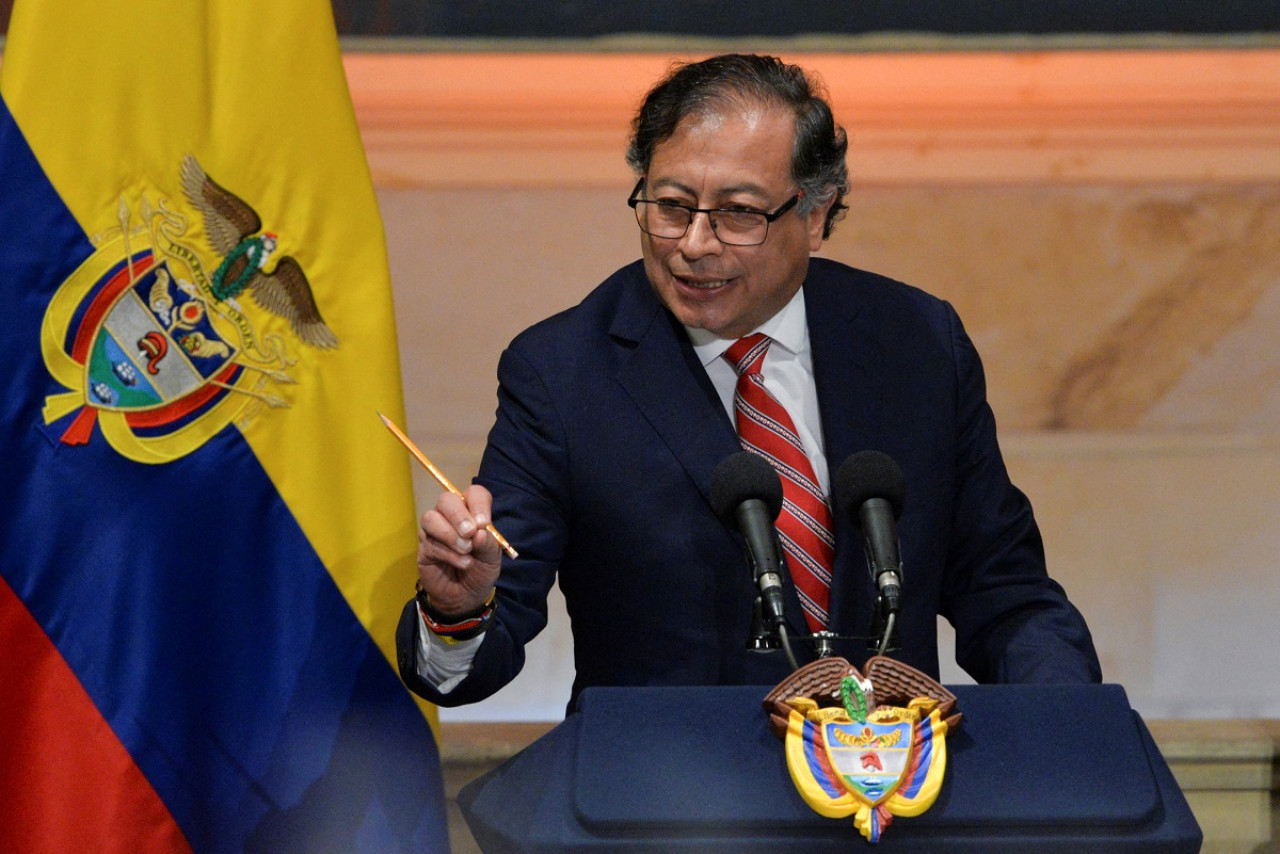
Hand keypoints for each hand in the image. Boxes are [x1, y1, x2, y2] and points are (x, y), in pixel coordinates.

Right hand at [417, 484, 501, 615]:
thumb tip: (479, 532)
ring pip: (431, 518)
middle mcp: (451, 516)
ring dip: (450, 535)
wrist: (466, 597)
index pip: (474, 494)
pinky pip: (430, 542)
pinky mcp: (424, 546)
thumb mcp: (492, 558)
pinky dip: (447, 553)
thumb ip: (488, 543)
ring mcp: (434, 529)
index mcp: (473, 512)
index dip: (478, 504)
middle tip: (470, 534)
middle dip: (458, 516)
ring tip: (466, 551)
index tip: (483, 523)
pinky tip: (461, 563)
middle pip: (447, 500)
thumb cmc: (481, 571)